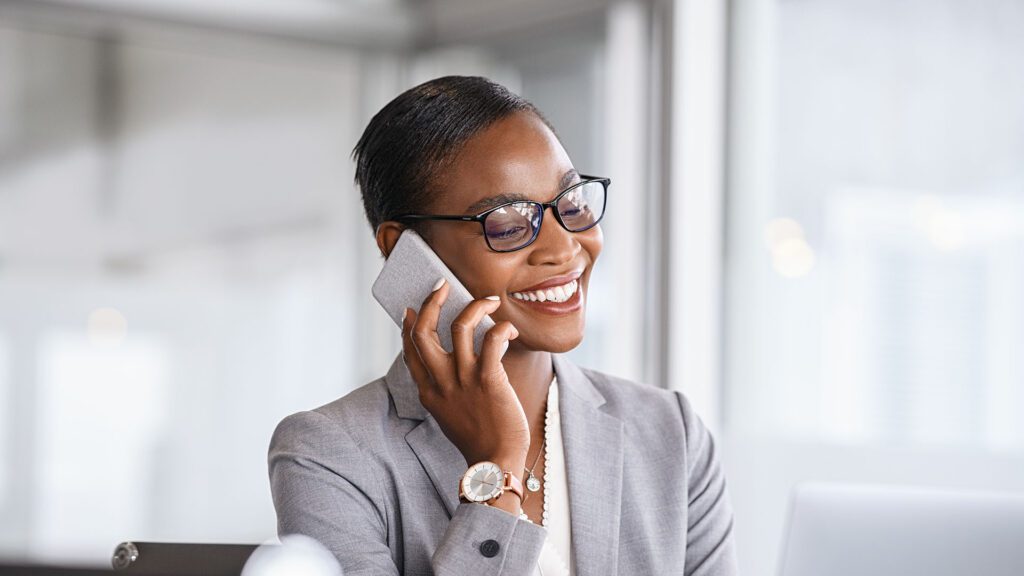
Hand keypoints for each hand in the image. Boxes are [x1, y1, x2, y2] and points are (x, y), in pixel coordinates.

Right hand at [402, 279, 529, 470]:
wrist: (495, 462)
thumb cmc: (478, 439)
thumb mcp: (448, 414)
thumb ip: (444, 389)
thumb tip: (451, 366)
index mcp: (429, 392)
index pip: (410, 351)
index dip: (409, 326)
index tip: (412, 309)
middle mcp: (441, 382)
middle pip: (424, 332)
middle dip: (431, 302)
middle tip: (442, 285)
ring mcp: (464, 380)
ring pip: (459, 327)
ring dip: (474, 306)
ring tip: (489, 300)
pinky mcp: (489, 380)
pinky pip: (491, 341)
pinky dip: (502, 328)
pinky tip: (510, 330)